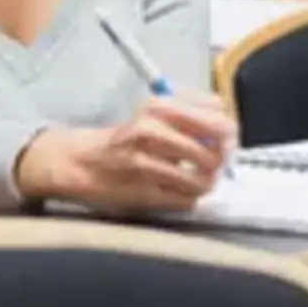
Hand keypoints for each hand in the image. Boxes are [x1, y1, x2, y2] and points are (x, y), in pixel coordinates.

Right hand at [15, 94, 238, 213]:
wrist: (79, 162)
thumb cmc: (122, 137)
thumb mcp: (151, 112)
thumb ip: (188, 110)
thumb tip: (225, 116)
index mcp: (156, 107)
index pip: (214, 115)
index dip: (228, 128)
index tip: (227, 136)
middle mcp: (151, 132)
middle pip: (212, 146)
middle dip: (222, 156)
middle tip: (218, 161)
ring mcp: (147, 165)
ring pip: (202, 176)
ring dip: (207, 179)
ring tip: (201, 178)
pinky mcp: (143, 194)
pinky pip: (185, 199)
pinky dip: (191, 196)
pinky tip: (183, 190)